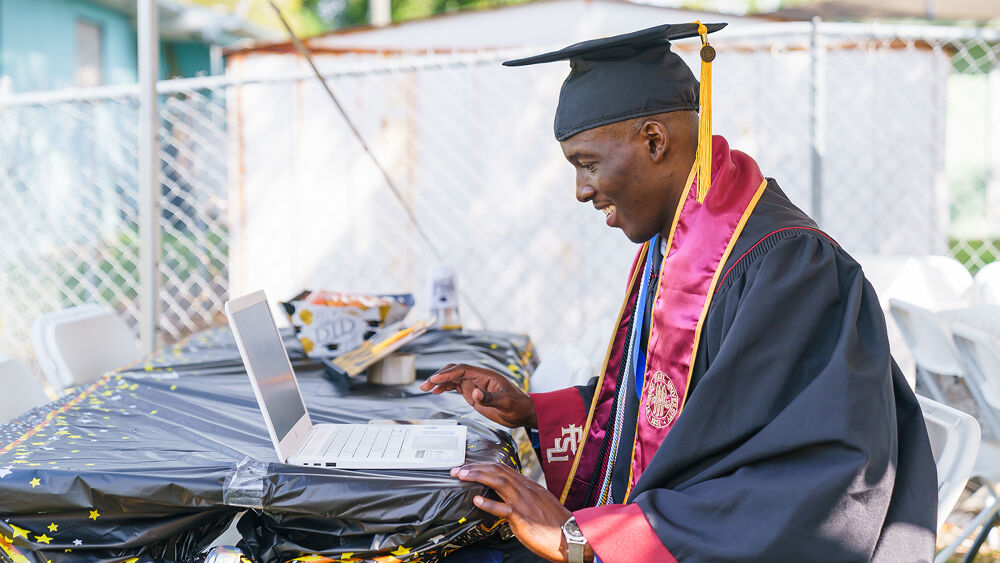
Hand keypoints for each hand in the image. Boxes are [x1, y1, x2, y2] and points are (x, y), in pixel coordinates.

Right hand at [419, 364, 536, 427]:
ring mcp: (475, 384)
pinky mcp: (473, 393)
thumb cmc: (517, 405)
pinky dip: (445, 387)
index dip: (448, 374)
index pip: (462, 370)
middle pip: (455, 371)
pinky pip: (456, 386)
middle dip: (439, 376)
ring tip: (425, 388)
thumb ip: (489, 398)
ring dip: (439, 382)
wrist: (522, 412)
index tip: (435, 380)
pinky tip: (436, 392)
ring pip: (453, 378)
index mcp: (486, 375)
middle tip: (425, 385)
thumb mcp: (505, 403)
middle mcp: (478, 377)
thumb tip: (475, 393)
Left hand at [453, 462, 591, 561]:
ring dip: (477, 477)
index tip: (468, 467)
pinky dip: (489, 503)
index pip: (503, 468)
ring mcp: (525, 502)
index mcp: (529, 486)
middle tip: (457, 469)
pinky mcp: (523, 518)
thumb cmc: (555, 525)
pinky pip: (504, 509)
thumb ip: (522, 498)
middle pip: (498, 471)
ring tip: (462, 476)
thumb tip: (505, 498)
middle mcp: (526, 490)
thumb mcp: (538, 505)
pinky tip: (477, 500)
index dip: (483, 466)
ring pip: (499, 482)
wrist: (572, 537)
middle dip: (475, 467)